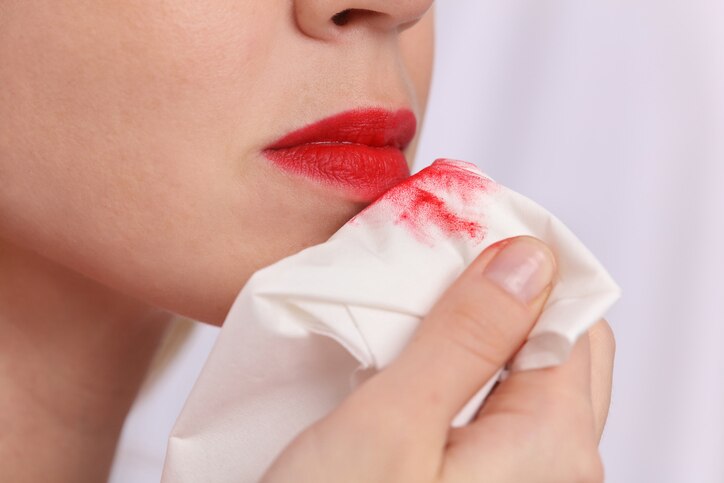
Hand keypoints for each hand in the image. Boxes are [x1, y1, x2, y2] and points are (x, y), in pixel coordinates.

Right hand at [262, 236, 614, 482]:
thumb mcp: (390, 427)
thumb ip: (466, 340)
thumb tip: (529, 259)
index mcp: (553, 449)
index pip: (574, 315)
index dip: (523, 261)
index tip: (463, 227)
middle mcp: (560, 474)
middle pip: (559, 345)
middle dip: (504, 294)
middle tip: (434, 263)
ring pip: (527, 377)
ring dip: (479, 333)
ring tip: (417, 305)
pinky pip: (498, 412)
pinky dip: (465, 372)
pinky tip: (417, 361)